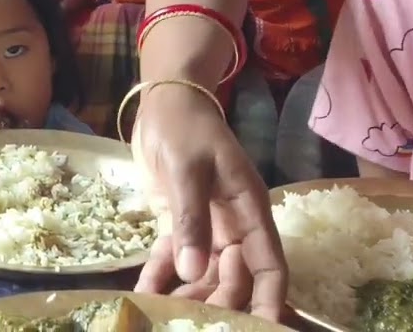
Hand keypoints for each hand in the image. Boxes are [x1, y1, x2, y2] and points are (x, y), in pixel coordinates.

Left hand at [131, 84, 287, 321]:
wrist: (164, 102)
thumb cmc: (185, 128)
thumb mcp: (188, 170)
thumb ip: (191, 221)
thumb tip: (192, 272)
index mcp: (250, 211)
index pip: (269, 265)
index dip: (268, 301)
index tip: (261, 329)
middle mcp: (234, 226)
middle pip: (235, 280)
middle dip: (218, 305)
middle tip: (190, 323)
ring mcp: (207, 227)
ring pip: (203, 275)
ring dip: (185, 296)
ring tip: (160, 313)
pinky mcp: (179, 224)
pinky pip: (173, 259)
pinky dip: (160, 277)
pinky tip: (143, 294)